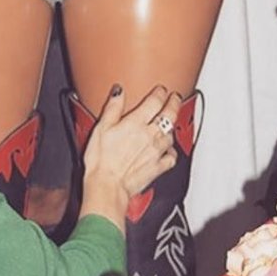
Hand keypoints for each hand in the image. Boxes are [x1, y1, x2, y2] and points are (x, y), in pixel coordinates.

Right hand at [82, 85, 181, 220]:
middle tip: (175, 98)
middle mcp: (150, 135)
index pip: (154, 101)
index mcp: (136, 123)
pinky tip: (168, 150)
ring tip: (170, 122)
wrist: (107, 185)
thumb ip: (112, 108)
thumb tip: (118, 91)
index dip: (160, 93)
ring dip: (172, 126)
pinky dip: (172, 151)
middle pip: (169, 115)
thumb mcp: (101, 128)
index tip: (160, 90)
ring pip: (171, 134)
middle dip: (174, 103)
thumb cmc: (101, 160)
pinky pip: (171, 157)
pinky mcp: (158, 167)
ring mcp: (156, 151)